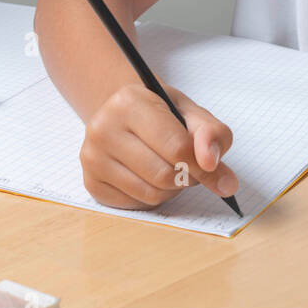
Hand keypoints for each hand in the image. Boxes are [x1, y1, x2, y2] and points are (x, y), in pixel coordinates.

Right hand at [80, 82, 237, 209]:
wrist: (123, 115)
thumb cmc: (159, 113)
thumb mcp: (190, 112)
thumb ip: (211, 134)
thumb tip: (216, 169)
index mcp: (128, 102)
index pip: (177, 147)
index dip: (204, 166)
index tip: (214, 169)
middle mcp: (102, 128)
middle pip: (164, 175)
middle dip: (186, 176)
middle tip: (189, 165)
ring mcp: (92, 157)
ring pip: (150, 194)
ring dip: (171, 189)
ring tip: (170, 169)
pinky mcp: (91, 182)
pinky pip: (136, 205)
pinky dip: (152, 198)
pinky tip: (149, 177)